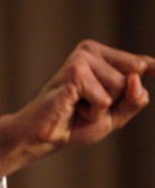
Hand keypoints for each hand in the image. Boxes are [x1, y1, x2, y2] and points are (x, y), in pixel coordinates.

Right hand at [0, 39, 154, 184]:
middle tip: (88, 105)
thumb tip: (137, 78)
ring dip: (102, 108)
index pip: (140, 63)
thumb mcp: (115, 114)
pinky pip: (104, 99)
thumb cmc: (74, 123)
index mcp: (100, 55)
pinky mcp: (74, 73)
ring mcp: (81, 59)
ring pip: (121, 86)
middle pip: (135, 75)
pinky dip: (93, 113)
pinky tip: (72, 108)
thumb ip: (135, 99)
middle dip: (118, 100)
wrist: (44, 136)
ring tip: (78, 106)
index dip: (152, 67)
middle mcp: (90, 51)